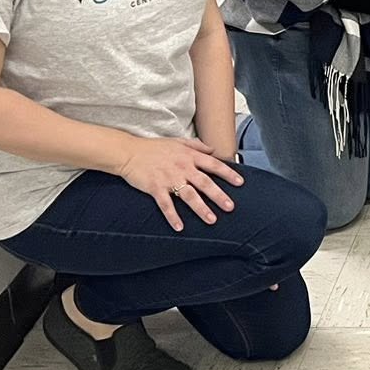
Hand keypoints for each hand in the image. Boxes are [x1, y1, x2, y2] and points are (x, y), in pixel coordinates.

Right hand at [116, 135, 243, 230]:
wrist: (128, 152)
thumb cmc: (154, 147)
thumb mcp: (178, 142)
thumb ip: (197, 146)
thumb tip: (213, 149)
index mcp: (189, 156)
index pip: (213, 165)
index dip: (228, 173)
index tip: (240, 183)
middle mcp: (182, 167)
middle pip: (204, 183)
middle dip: (218, 195)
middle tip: (231, 207)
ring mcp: (168, 178)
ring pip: (188, 195)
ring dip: (201, 208)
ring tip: (212, 220)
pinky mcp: (155, 188)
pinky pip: (166, 204)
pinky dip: (173, 216)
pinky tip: (180, 227)